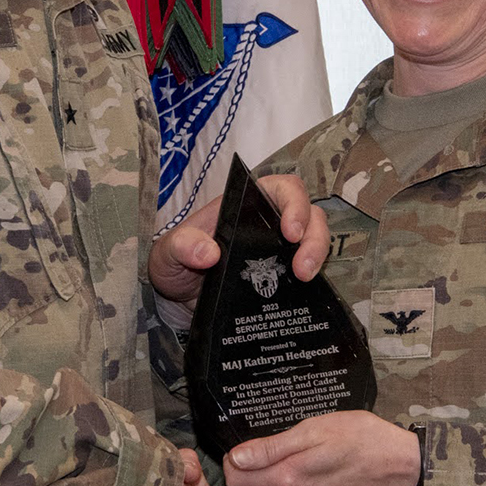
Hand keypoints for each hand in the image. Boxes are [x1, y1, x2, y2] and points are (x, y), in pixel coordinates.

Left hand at [149, 173, 330, 303]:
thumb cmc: (174, 262)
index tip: (290, 231)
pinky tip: (305, 295)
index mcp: (244, 206)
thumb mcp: (169, 252)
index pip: (282, 188)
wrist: (177, 297)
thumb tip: (208, 253)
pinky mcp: (281, 276)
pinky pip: (307, 270)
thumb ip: (182, 246)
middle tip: (302, 266)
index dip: (294, 203)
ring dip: (317, 255)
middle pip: (309, 213)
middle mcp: (267, 223)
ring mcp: (277, 250)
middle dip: (314, 235)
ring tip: (304, 278)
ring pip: (314, 239)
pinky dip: (313, 280)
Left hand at [223, 411, 418, 485]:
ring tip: (311, 447)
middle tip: (281, 441)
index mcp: (289, 479)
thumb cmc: (361, 437)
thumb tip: (235, 458)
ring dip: (286, 469)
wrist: (402, 464)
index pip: (236, 483)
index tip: (246, 445)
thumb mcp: (314, 430)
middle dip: (258, 466)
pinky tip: (323, 462)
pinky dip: (304, 478)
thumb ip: (271, 448)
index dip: (233, 462)